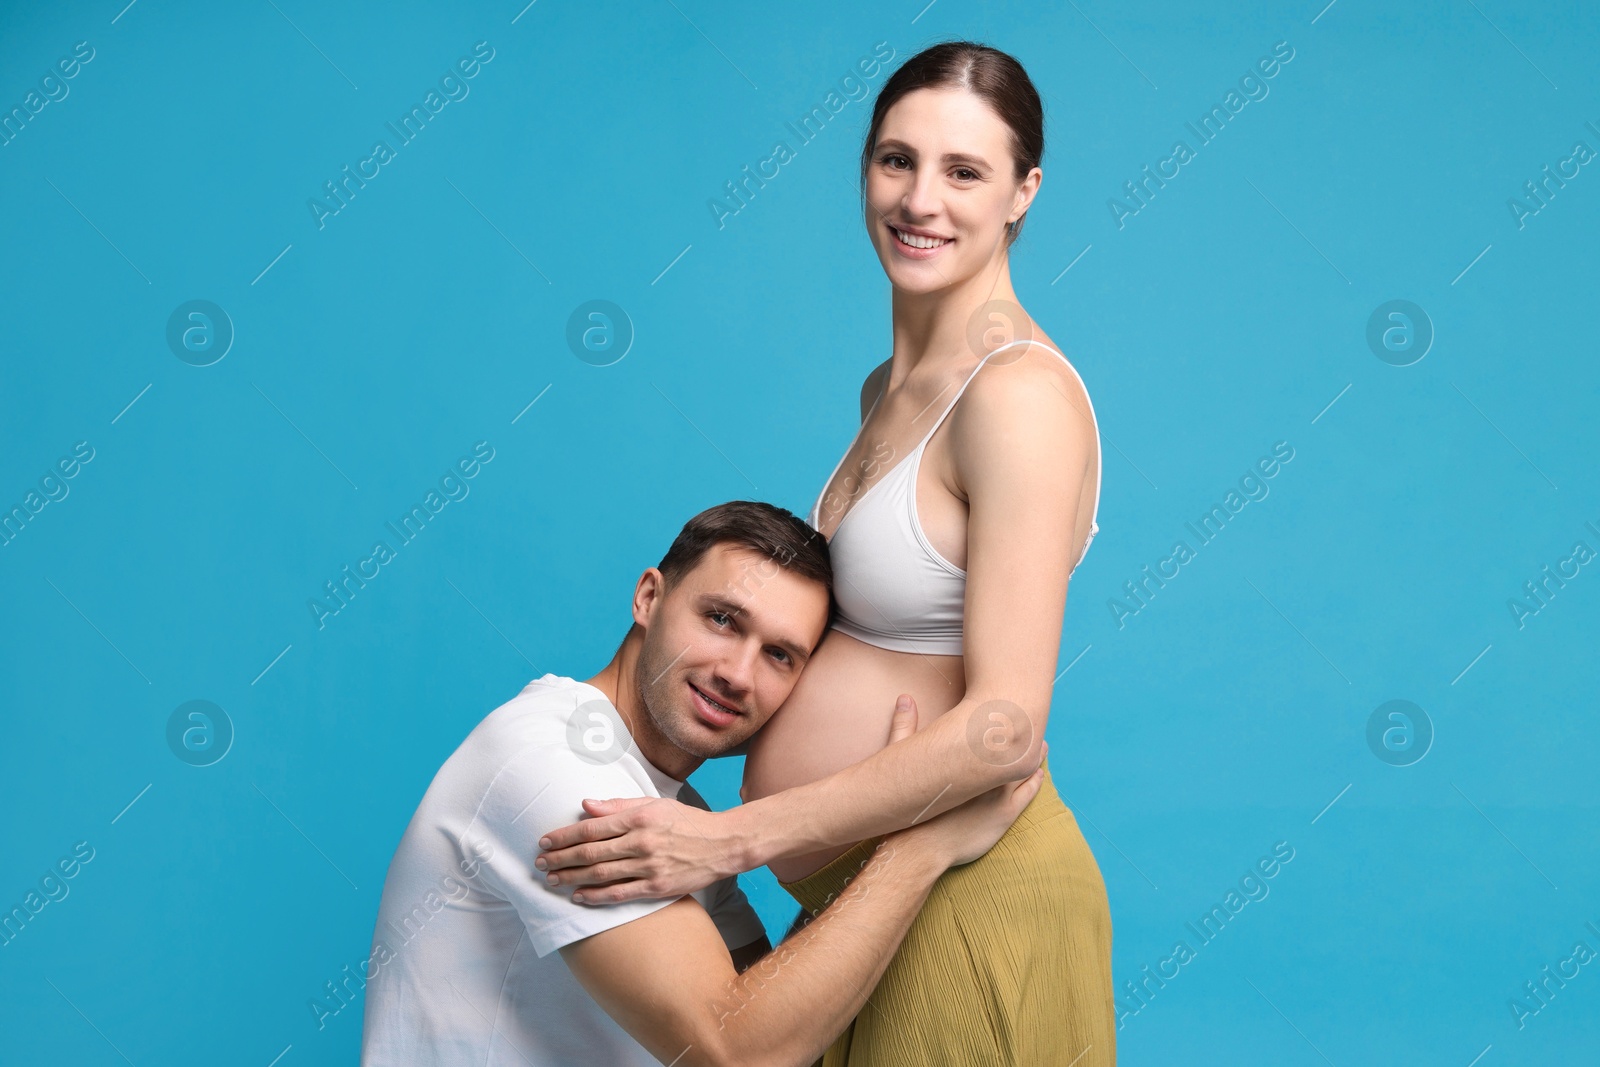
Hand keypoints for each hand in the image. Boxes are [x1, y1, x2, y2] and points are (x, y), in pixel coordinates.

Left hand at [535, 796, 742, 903]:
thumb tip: (586, 805)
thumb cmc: (687, 821)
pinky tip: (578, 896)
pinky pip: (620, 894)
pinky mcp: (658, 887)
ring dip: (572, 878)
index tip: (545, 841)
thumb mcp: (654, 804)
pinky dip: (596, 896)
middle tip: (539, 863)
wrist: (723, 844)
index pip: (592, 827)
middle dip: (561, 858)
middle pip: (591, 852)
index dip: (564, 836)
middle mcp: (642, 842)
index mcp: (639, 818)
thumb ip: (619, 805)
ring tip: (552, 880)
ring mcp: (650, 866)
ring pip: (601, 874)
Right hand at [890, 695, 1045, 869]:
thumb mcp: (900, 757)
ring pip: (1024, 768)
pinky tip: (1039, 774)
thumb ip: (904, 725)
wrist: (920, 847)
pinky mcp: (1005, 815)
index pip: (994, 730)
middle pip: (1013, 746)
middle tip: (1032, 722)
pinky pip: (1027, 793)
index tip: (1011, 710)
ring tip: (1041, 745)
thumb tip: (904, 698)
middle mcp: (987, 770)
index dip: (1004, 720)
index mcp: (967, 754)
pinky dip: (1035, 781)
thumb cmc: (910, 804)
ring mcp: (999, 793)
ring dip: (1034, 756)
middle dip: (1022, 735)